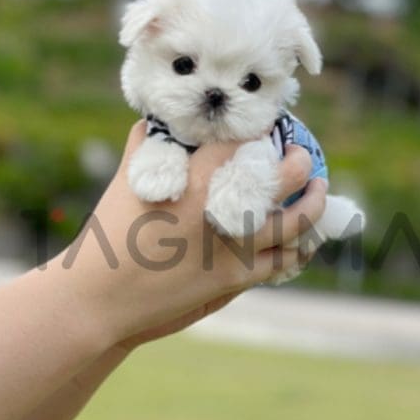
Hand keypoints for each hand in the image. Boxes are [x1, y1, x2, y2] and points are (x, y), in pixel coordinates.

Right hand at [57, 121, 326, 346]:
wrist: (101, 298)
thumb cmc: (108, 237)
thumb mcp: (127, 183)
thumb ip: (147, 148)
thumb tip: (159, 121)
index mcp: (194, 180)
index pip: (242, 141)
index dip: (262, 128)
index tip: (270, 124)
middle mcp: (221, 211)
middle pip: (281, 178)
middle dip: (297, 161)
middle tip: (299, 155)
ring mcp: (233, 248)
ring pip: (294, 221)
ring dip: (313, 202)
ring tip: (319, 188)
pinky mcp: (235, 279)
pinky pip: (282, 261)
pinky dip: (299, 247)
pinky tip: (305, 239)